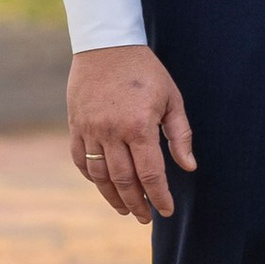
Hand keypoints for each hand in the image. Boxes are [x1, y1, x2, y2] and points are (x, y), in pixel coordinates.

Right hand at [68, 45, 196, 222]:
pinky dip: (91, 177)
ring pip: (100, 175)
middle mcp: (111, 132)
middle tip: (146, 217)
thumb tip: (188, 167)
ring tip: (126, 209)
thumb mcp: (171, 98)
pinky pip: (81, 160)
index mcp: (139, 126)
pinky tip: (104, 186)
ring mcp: (90, 130)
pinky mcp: (76, 125)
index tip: (166, 211)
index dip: (159, 196)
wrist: (106, 45)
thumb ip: (180, 134)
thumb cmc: (145, 71)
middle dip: (137, 203)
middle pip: (124, 180)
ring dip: (113, 197)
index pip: (150, 173)